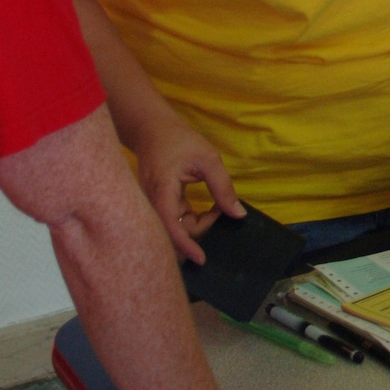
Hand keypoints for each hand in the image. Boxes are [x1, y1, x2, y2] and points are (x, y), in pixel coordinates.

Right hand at [133, 117, 242, 265]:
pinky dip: (190, 220)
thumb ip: (223, 187)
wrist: (152, 129)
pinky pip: (173, 221)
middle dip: (197, 233)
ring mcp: (152, 205)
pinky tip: (206, 209)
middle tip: (218, 213)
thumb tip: (238, 214)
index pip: (170, 227)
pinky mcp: (157, 204)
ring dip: (195, 226)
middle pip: (172, 232)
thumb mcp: (208, 160)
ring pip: (173, 229)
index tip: (202, 259)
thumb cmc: (179, 141)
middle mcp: (151, 203)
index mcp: (161, 192)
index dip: (185, 246)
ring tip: (215, 208)